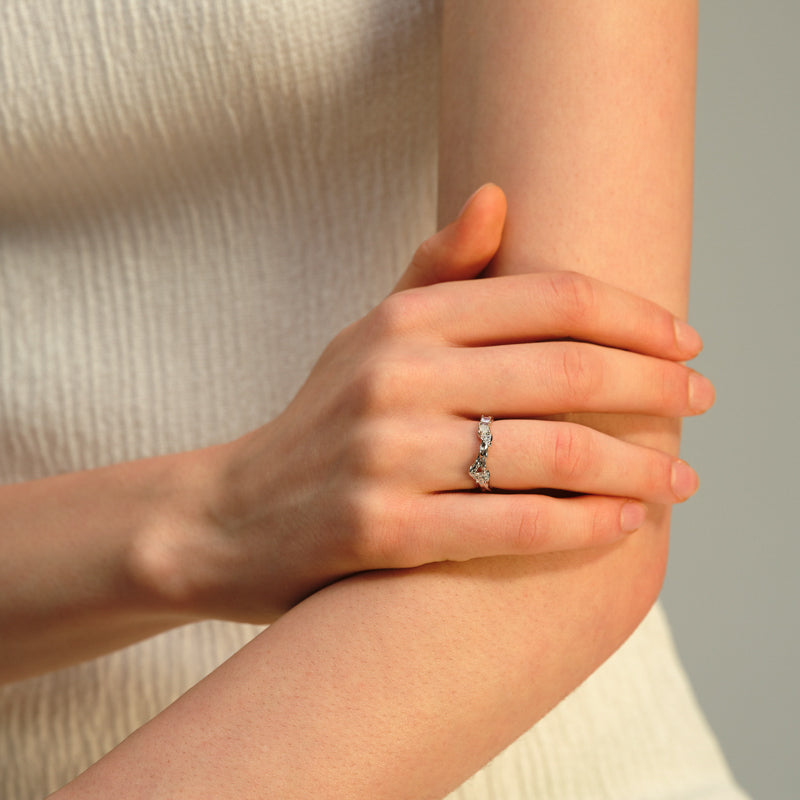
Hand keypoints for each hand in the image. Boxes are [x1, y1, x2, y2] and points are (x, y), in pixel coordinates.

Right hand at [139, 186, 712, 622]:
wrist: (228, 516)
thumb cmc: (319, 423)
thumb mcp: (367, 336)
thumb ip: (435, 271)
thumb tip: (499, 196)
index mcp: (403, 320)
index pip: (551, 299)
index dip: (636, 318)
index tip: (686, 343)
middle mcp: (396, 375)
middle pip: (567, 370)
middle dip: (656, 388)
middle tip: (703, 405)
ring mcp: (387, 454)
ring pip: (552, 451)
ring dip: (637, 465)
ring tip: (679, 478)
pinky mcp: (381, 531)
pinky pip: (513, 524)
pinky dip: (583, 524)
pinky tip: (624, 522)